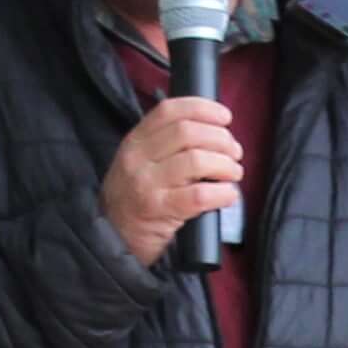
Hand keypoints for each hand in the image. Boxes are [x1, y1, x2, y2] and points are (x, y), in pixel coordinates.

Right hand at [101, 96, 240, 267]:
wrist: (114, 239)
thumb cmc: (135, 199)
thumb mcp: (140, 163)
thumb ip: (166, 145)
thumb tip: (215, 132)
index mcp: (135, 141)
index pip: (170, 110)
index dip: (203, 109)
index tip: (225, 118)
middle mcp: (137, 158)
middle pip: (188, 132)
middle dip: (221, 139)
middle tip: (234, 153)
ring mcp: (146, 184)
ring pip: (196, 160)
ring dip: (225, 165)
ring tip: (233, 173)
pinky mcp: (159, 210)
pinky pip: (199, 195)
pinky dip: (223, 193)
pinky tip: (228, 195)